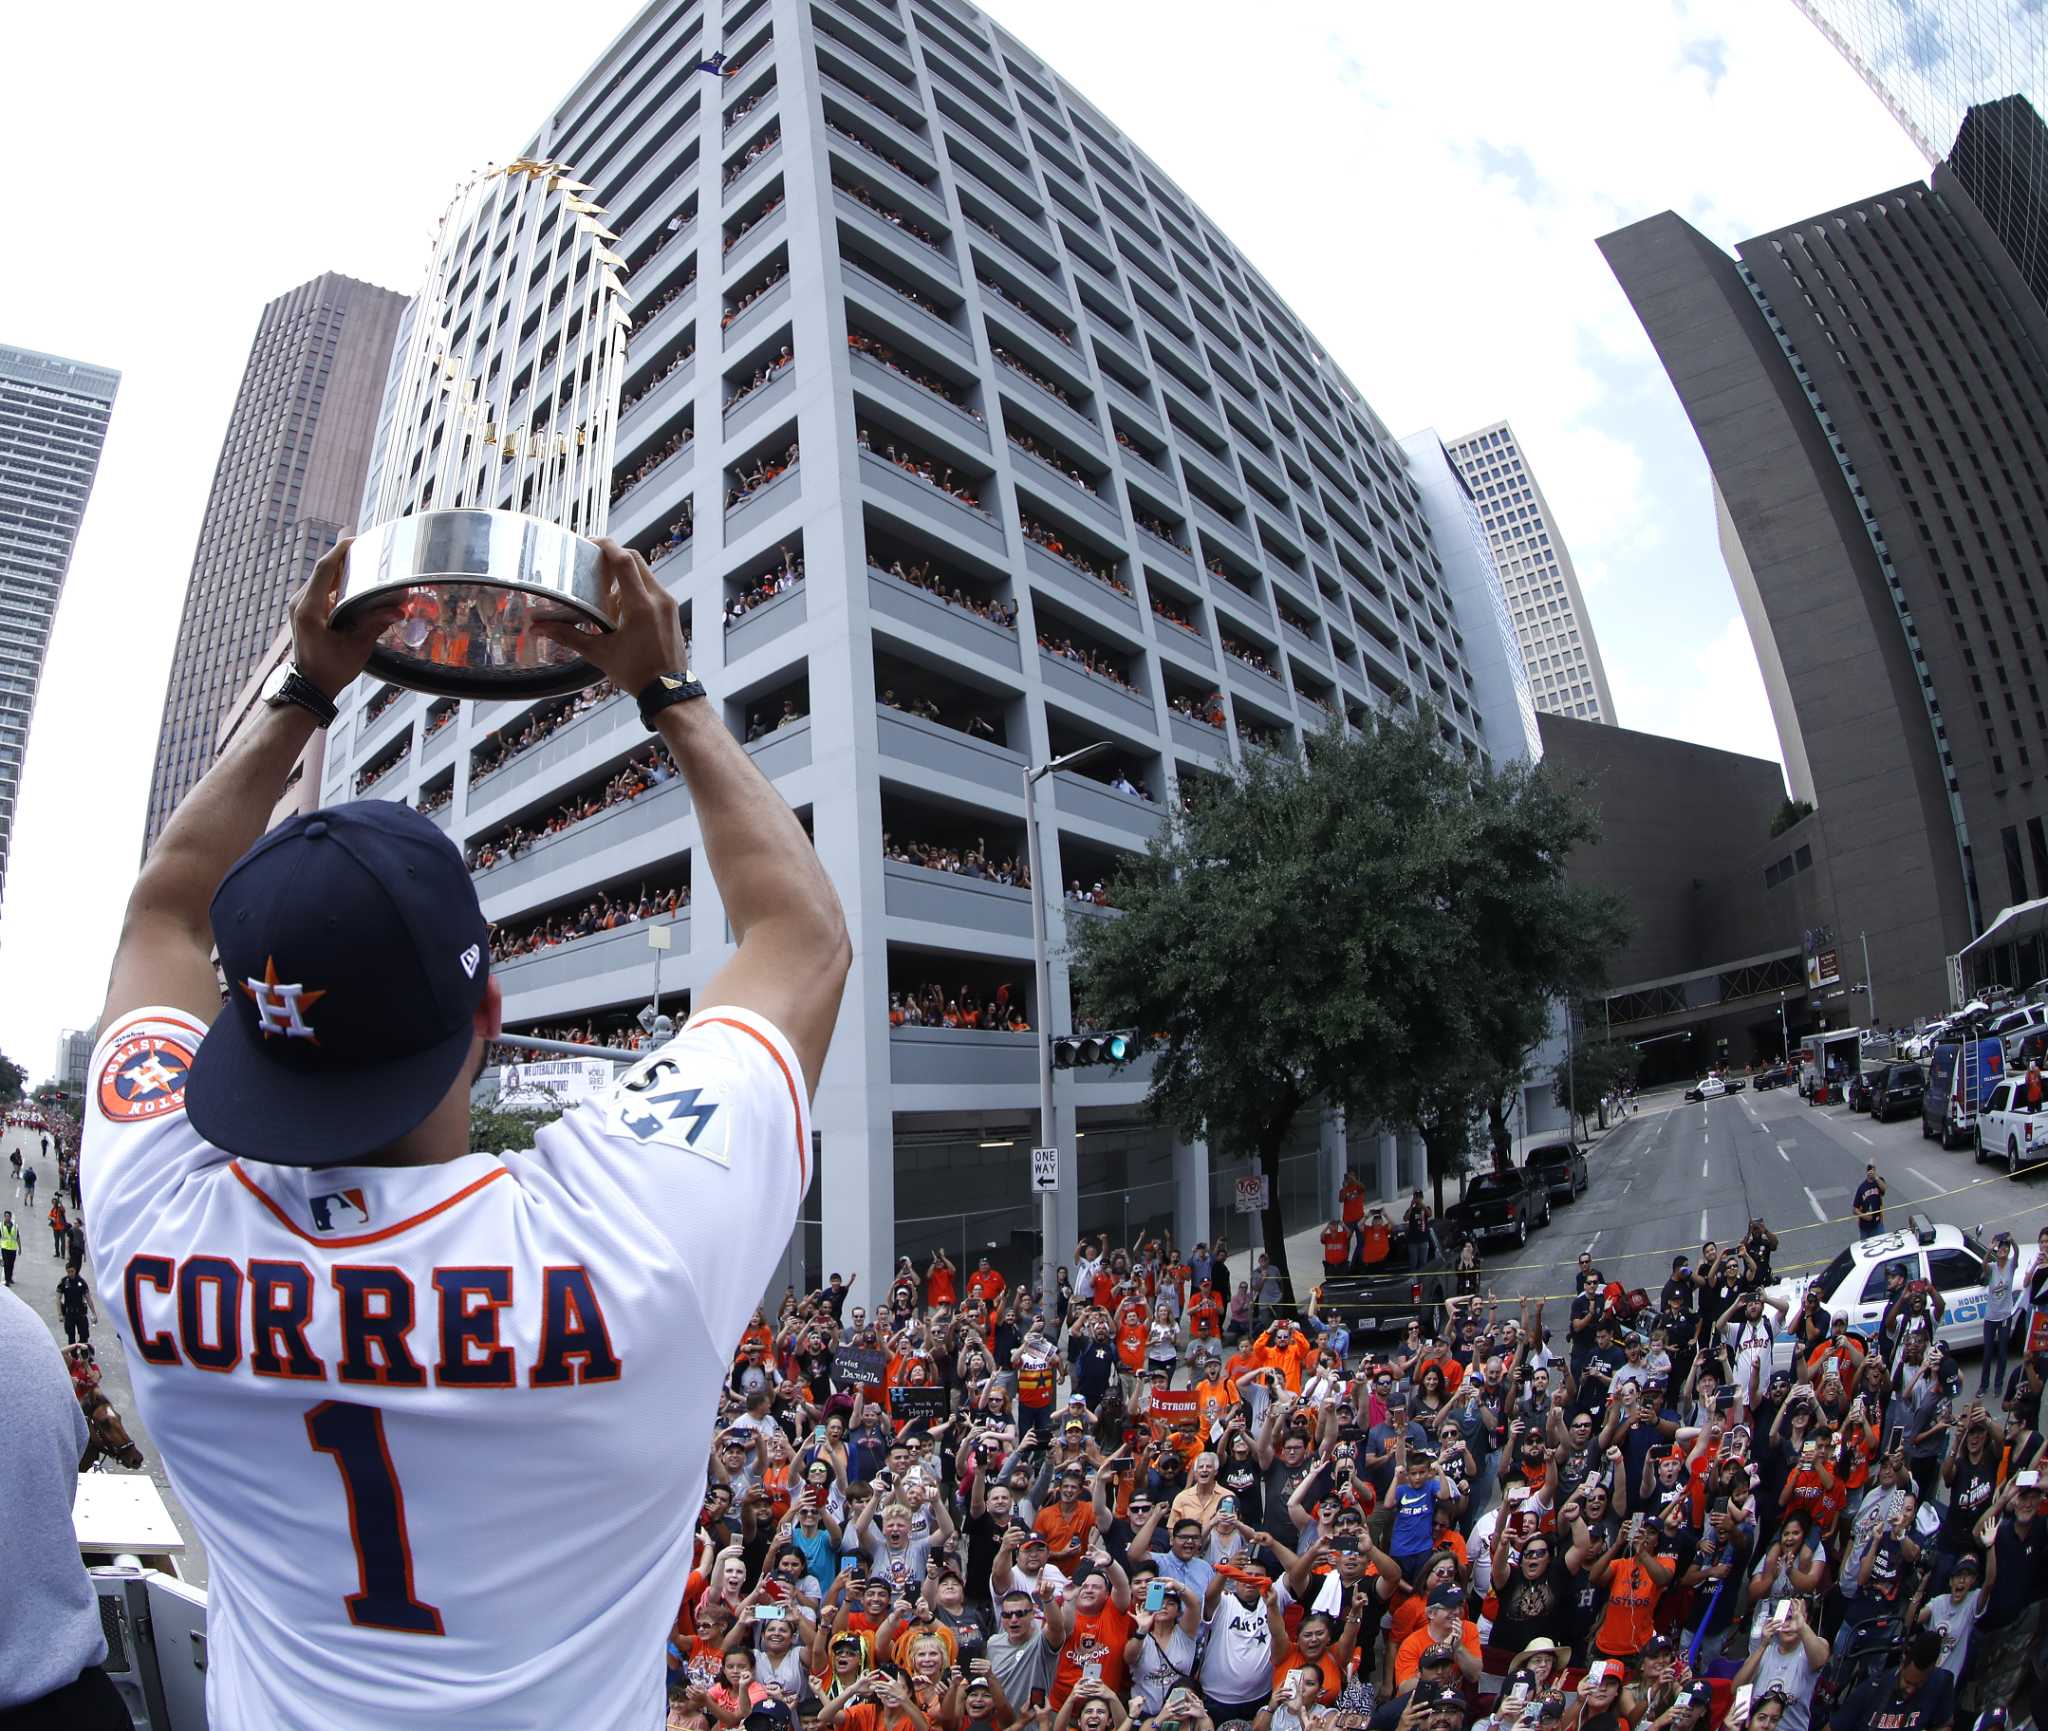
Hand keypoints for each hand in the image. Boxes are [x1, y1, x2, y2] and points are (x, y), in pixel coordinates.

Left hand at [292, 538, 402, 698]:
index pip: (325, 569)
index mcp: (310, 609)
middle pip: (324, 570)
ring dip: (341, 570)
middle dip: (345, 559)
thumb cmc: (330, 670)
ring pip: (321, 578)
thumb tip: (398, 609)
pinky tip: (354, 584)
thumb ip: (375, 624)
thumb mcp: (357, 647)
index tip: (357, 539)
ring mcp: (300, 606)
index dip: (341, 551)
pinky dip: (336, 582)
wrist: (310, 686)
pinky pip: (320, 588)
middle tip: (369, 552)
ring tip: (364, 565)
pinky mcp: (304, 611)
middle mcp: (301, 603)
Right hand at [533, 538, 689, 694]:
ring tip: (602, 587)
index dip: (607, 546)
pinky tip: (618, 605)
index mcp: (640, 605)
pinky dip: (634, 587)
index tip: (590, 543)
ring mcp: (668, 603)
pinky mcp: (671, 610)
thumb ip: (568, 636)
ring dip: (624, 573)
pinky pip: (652, 587)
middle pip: (635, 560)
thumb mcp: (599, 653)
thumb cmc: (636, 674)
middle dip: (614, 556)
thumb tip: (539, 628)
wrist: (669, 690)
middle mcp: (658, 598)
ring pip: (644, 573)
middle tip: (593, 561)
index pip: (625, 561)